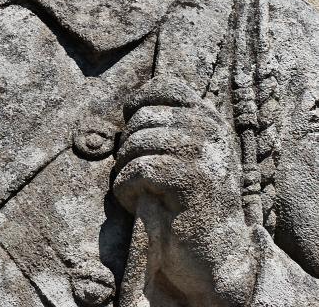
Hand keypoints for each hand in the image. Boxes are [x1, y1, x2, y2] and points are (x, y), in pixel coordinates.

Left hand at [113, 79, 256, 305]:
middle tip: (136, 176)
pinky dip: (126, 188)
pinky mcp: (193, 181)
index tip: (131, 128)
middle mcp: (212, 130)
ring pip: (137, 142)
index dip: (139, 102)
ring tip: (136, 191)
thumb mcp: (189, 155)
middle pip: (143, 116)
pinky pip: (139, 169)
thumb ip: (169, 126)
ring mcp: (206, 154)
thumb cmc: (192, 204)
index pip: (167, 86)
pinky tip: (136, 203)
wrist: (219, 258)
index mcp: (211, 119)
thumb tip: (127, 105)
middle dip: (127, 147)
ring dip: (124, 170)